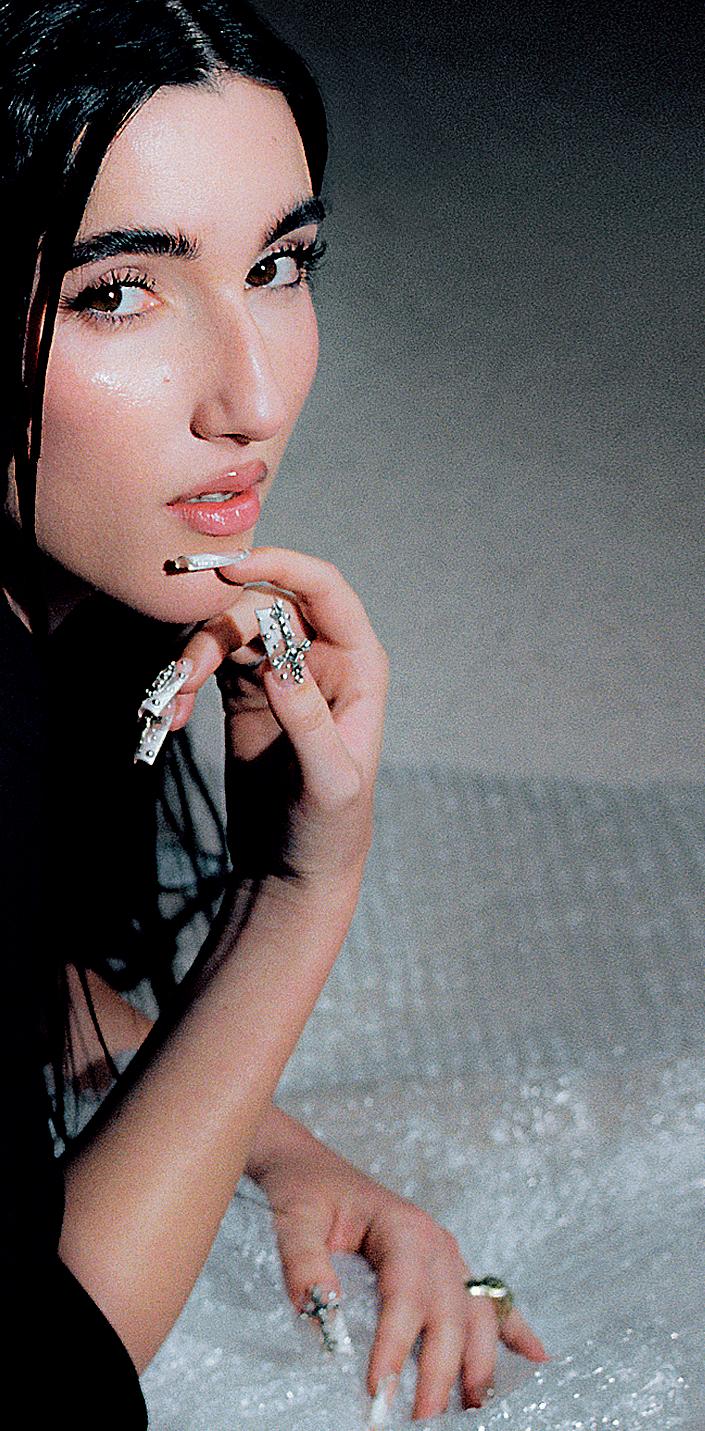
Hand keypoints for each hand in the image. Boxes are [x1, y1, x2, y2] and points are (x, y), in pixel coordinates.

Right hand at [168, 548, 387, 885]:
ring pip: (228, 629)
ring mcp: (278, 671)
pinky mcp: (244, 692)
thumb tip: (278, 663)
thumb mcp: (329, 784)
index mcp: (359, 664)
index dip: (282, 565)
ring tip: (169, 703)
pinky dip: (182, 682)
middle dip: (217, 629)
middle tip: (183, 676)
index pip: (324, 590)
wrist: (295, 870)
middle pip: (262, 604)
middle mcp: (320, 657)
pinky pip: (208, 662)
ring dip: (192, 657)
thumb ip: (309, 722)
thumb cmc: (330, 831)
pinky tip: (169, 719)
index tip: (230, 567)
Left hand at [249, 1120, 549, 1419]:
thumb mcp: (294, 1218)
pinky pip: (489, 1302)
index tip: (378, 1388)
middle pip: (450, 1314)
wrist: (311, 1168)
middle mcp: (436, 1243)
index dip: (395, 1344)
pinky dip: (514, 1331)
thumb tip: (318, 1307)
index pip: (406, 1295)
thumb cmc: (305, 1190)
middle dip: (440, 1373)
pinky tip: (537, 1359)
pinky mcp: (448, 1270)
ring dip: (479, 1364)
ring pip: (477, 1315)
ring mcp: (448, 1257)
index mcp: (403, 1227)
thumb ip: (304, 1261)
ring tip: (474, 1410)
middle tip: (422, 1422)